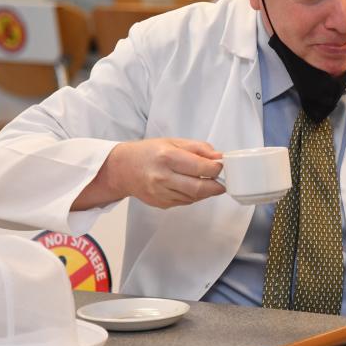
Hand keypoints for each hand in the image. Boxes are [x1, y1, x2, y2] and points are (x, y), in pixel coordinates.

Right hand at [106, 138, 225, 208]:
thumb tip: (218, 157)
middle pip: (199, 188)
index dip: (216, 168)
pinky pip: (185, 202)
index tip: (220, 166)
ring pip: (193, 198)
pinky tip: (189, 186)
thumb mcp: (174, 142)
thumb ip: (199, 148)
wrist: (124, 169)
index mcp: (167, 157)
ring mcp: (161, 193)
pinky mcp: (161, 204)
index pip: (201, 168)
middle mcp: (163, 177)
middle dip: (216, 186)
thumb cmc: (148, 153)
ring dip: (204, 191)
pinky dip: (193, 196)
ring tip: (204, 181)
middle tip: (221, 182)